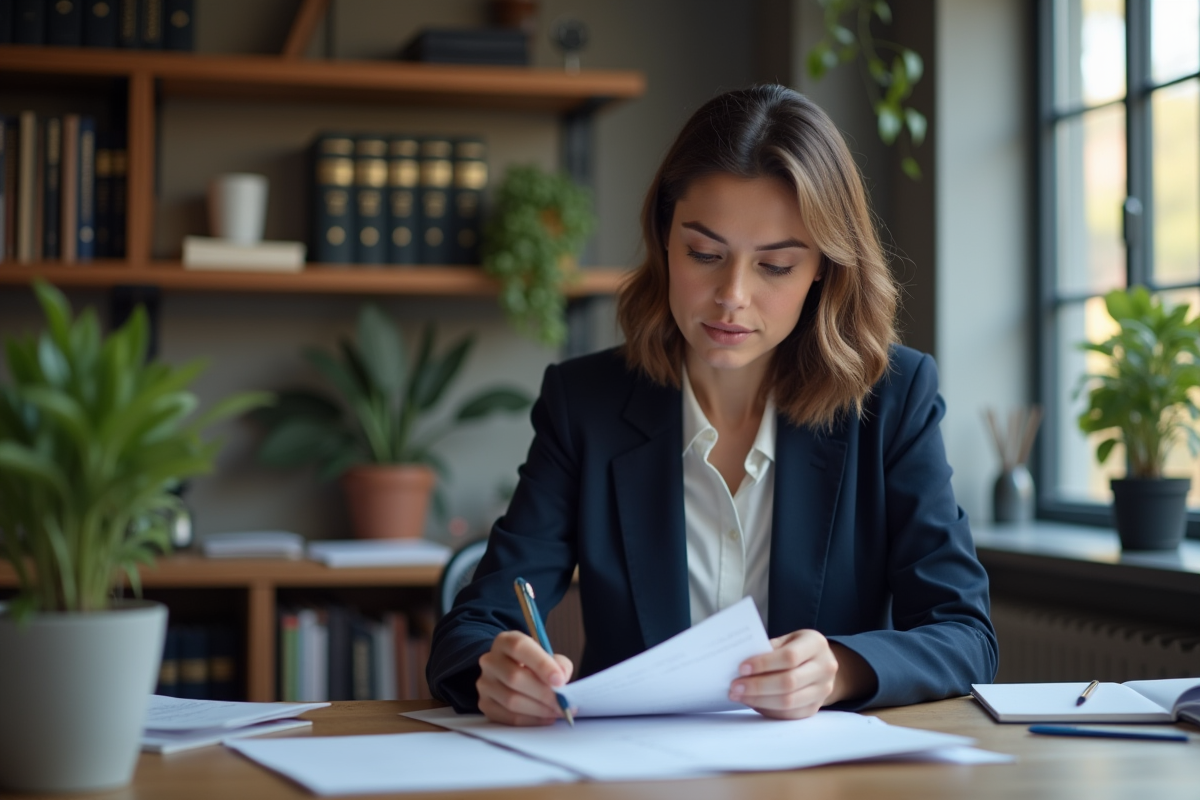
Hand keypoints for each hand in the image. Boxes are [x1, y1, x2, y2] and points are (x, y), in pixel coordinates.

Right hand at [477, 630, 573, 725]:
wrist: (514, 674)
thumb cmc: (534, 665)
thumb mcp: (548, 657)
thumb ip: (559, 664)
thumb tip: (561, 678)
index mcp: (505, 641)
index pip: (519, 647)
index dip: (541, 664)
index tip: (560, 681)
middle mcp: (490, 660)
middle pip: (514, 677)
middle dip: (543, 693)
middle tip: (563, 703)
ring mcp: (484, 683)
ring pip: (511, 700)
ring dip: (539, 709)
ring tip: (557, 711)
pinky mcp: (485, 704)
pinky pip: (508, 717)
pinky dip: (530, 720)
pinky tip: (545, 717)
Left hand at [729, 630, 873, 719]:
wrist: (821, 663)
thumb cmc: (796, 648)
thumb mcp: (787, 639)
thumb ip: (769, 649)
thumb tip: (741, 665)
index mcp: (816, 644)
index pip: (789, 657)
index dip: (764, 663)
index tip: (742, 668)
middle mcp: (825, 668)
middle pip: (789, 682)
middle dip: (758, 686)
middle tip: (735, 686)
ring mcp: (823, 690)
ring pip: (788, 702)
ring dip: (759, 700)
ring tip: (739, 696)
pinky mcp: (815, 708)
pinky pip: (789, 714)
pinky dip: (768, 710)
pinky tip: (752, 703)